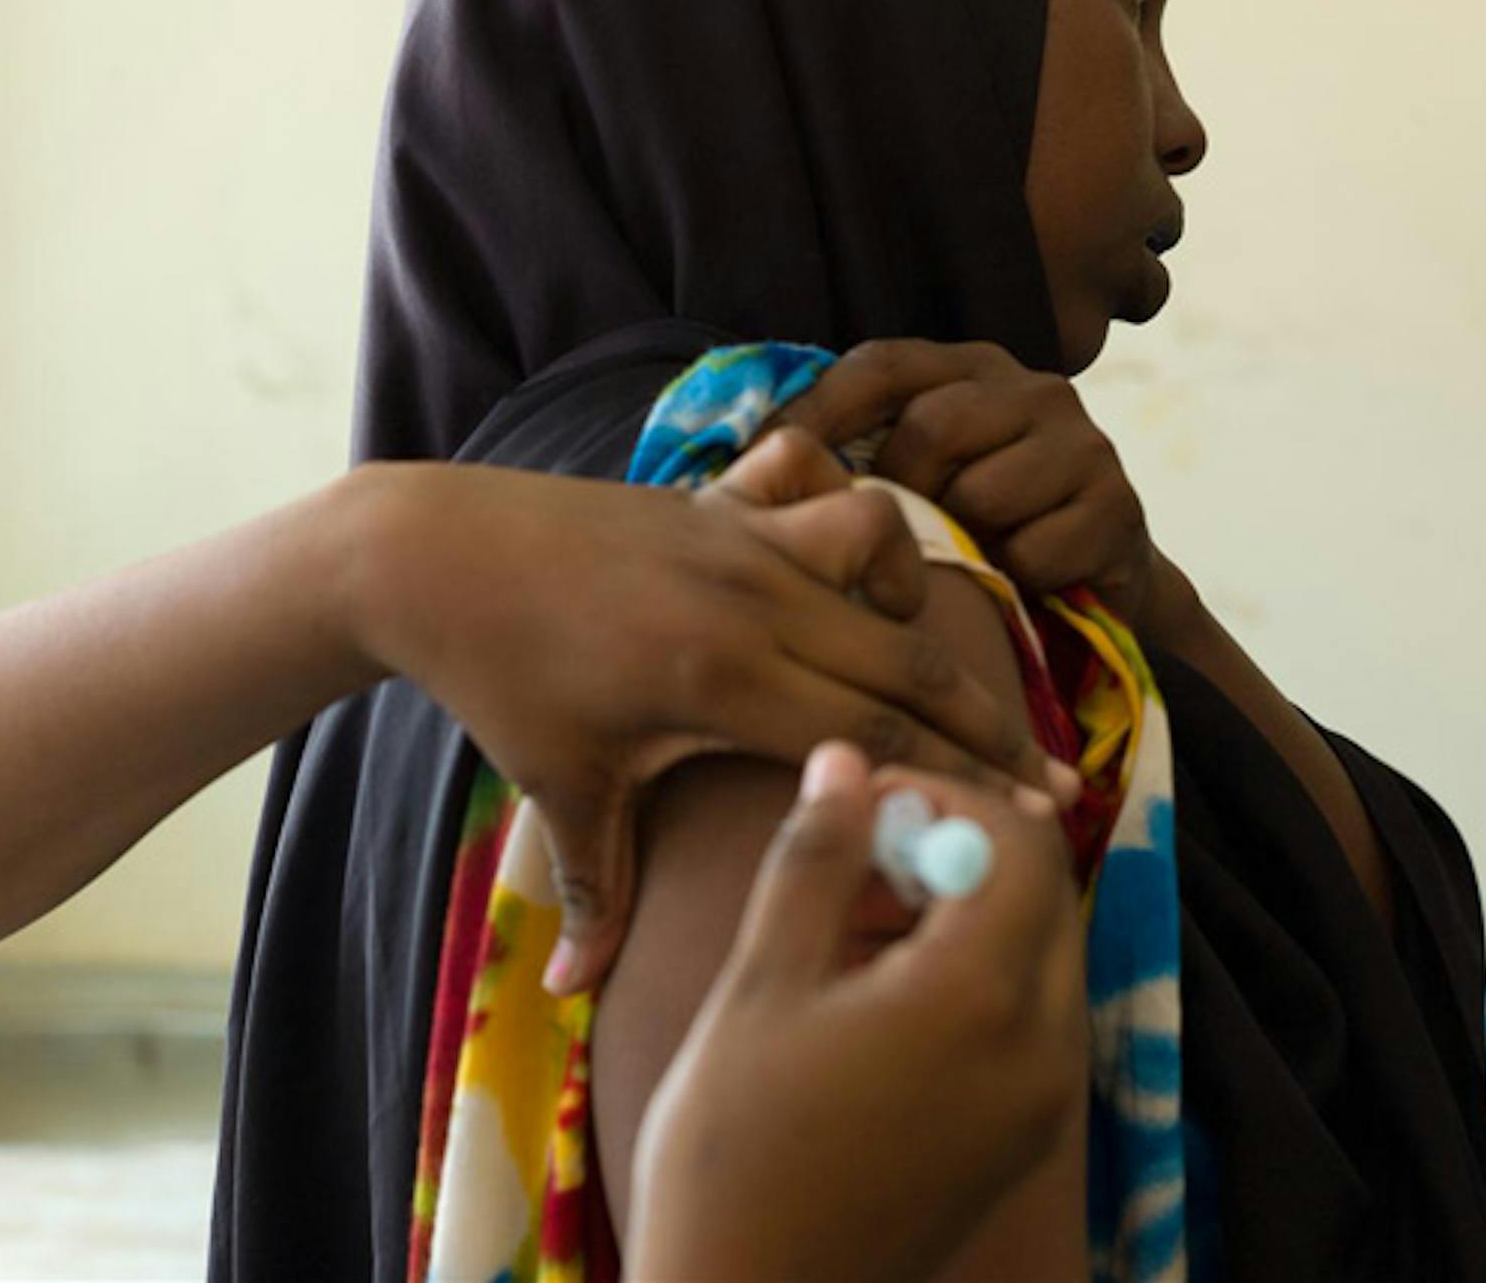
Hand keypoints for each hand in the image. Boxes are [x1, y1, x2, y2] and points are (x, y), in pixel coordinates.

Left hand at [347, 431, 1047, 994]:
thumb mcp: (559, 788)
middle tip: (1051, 771)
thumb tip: (576, 996)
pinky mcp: (719, 499)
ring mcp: (739, 536)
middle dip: (988, 716)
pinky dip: (848, 524)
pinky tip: (842, 573)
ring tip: (912, 659)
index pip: (879, 733)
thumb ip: (597, 892)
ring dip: (914, 599)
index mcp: (723, 679)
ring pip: (879, 546)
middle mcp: (751, 598)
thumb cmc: (499, 680)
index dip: (966, 777)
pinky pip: (819, 491)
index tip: (1038, 812)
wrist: (434, 555)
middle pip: (909, 656)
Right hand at [627, 745, 1087, 1282]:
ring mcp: (1044, 1101)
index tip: (862, 796)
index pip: (1020, 841)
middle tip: (857, 846)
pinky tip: (873, 983)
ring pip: (1037, 951)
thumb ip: (815, 859)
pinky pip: (1027, 1015)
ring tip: (849, 912)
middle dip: (959, 846)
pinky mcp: (1025, 1137)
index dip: (946, 794)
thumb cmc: (733, 1146)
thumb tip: (846, 758)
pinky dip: (971, 972)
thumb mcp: (760, 984)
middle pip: (1042, 891)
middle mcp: (1044, 1047)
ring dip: (963, 906)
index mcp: (980, 998)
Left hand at [775, 338, 1180, 635]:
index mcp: (973, 368)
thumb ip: (859, 454)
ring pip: (982, 494)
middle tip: (896, 540)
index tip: (757, 459)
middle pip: (932, 427)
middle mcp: (1035, 389)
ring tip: (970, 558)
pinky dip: (1012, 578)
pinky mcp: (1118, 508)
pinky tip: (1020, 581)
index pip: (882, 366)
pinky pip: (1031, 550)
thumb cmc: (985, 531)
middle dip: (902, 494)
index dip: (817, 410)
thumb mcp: (922, 479)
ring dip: (963, 543)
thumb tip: (749, 462)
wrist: (1098, 584)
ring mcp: (1084, 444)